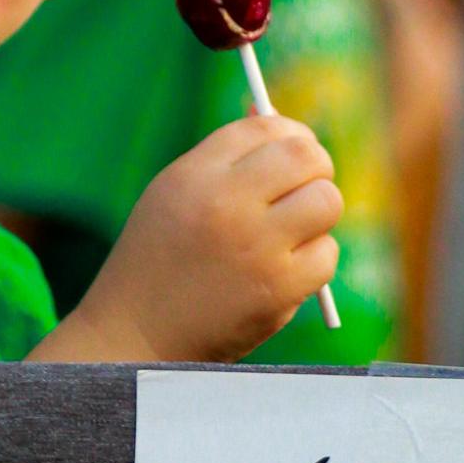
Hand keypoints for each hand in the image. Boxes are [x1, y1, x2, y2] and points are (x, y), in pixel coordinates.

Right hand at [33, 116, 340, 363]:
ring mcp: (256, 246)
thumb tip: (290, 134)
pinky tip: (284, 270)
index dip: (289, 132)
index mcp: (195, 174)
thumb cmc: (159, 261)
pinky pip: (326, 254)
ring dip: (318, 214)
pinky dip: (314, 260)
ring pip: (326, 202)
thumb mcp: (174, 196)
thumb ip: (225, 164)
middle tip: (311, 183)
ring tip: (293, 231)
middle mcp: (226, 202)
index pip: (263, 127)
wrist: (136, 334)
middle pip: (305, 156)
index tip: (296, 147)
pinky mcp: (278, 289)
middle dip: (317, 166)